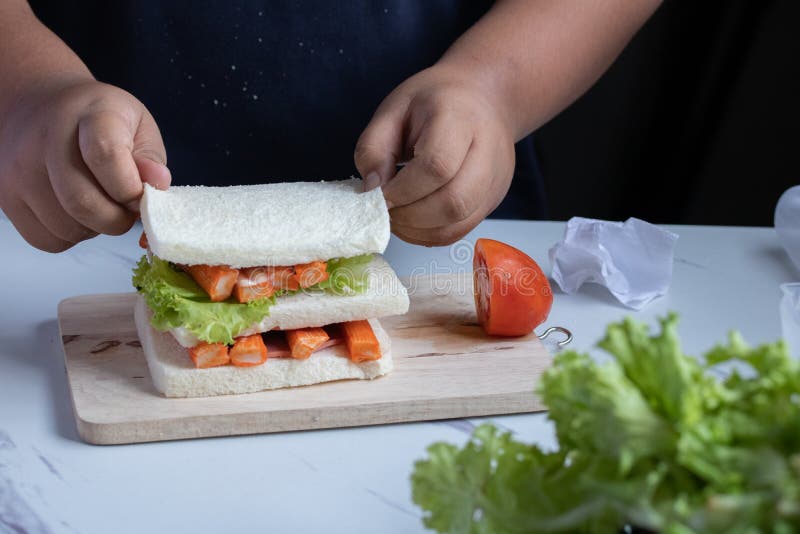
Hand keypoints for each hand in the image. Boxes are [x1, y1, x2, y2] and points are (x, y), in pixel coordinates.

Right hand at [0, 79, 169, 251]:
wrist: (40, 106)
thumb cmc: (99, 120)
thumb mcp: (137, 126)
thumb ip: (151, 158)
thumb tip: (158, 184)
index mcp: (90, 114)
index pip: (105, 156)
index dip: (131, 189)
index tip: (142, 195)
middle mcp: (46, 140)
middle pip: (82, 202)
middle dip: (117, 219)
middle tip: (126, 209)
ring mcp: (19, 171)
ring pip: (66, 228)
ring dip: (94, 229)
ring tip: (100, 204)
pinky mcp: (6, 197)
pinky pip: (47, 240)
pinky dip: (70, 237)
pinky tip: (77, 213)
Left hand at [355, 65, 514, 245]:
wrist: (484, 99)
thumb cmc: (436, 101)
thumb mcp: (393, 110)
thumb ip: (374, 148)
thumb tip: (371, 191)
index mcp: (460, 118)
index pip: (438, 166)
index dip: (403, 189)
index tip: (379, 193)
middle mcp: (488, 152)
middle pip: (454, 201)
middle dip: (410, 215)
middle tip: (385, 208)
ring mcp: (495, 180)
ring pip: (458, 222)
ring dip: (418, 230)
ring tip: (396, 215)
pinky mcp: (492, 201)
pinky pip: (460, 231)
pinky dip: (430, 235)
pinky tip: (412, 222)